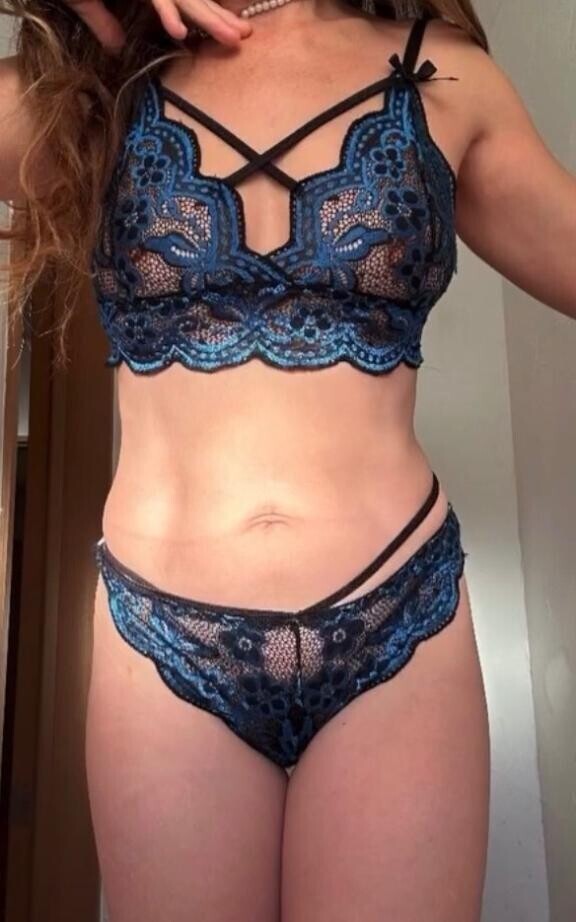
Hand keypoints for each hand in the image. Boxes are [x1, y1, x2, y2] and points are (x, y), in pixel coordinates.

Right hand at [63, 0, 252, 52]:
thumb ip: (103, 21)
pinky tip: (180, 31)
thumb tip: (117, 46)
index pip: (182, 4)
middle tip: (246, 37)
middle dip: (218, 19)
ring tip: (231, 37)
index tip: (234, 36)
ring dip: (205, 17)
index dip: (208, 19)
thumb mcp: (83, 0)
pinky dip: (165, 12)